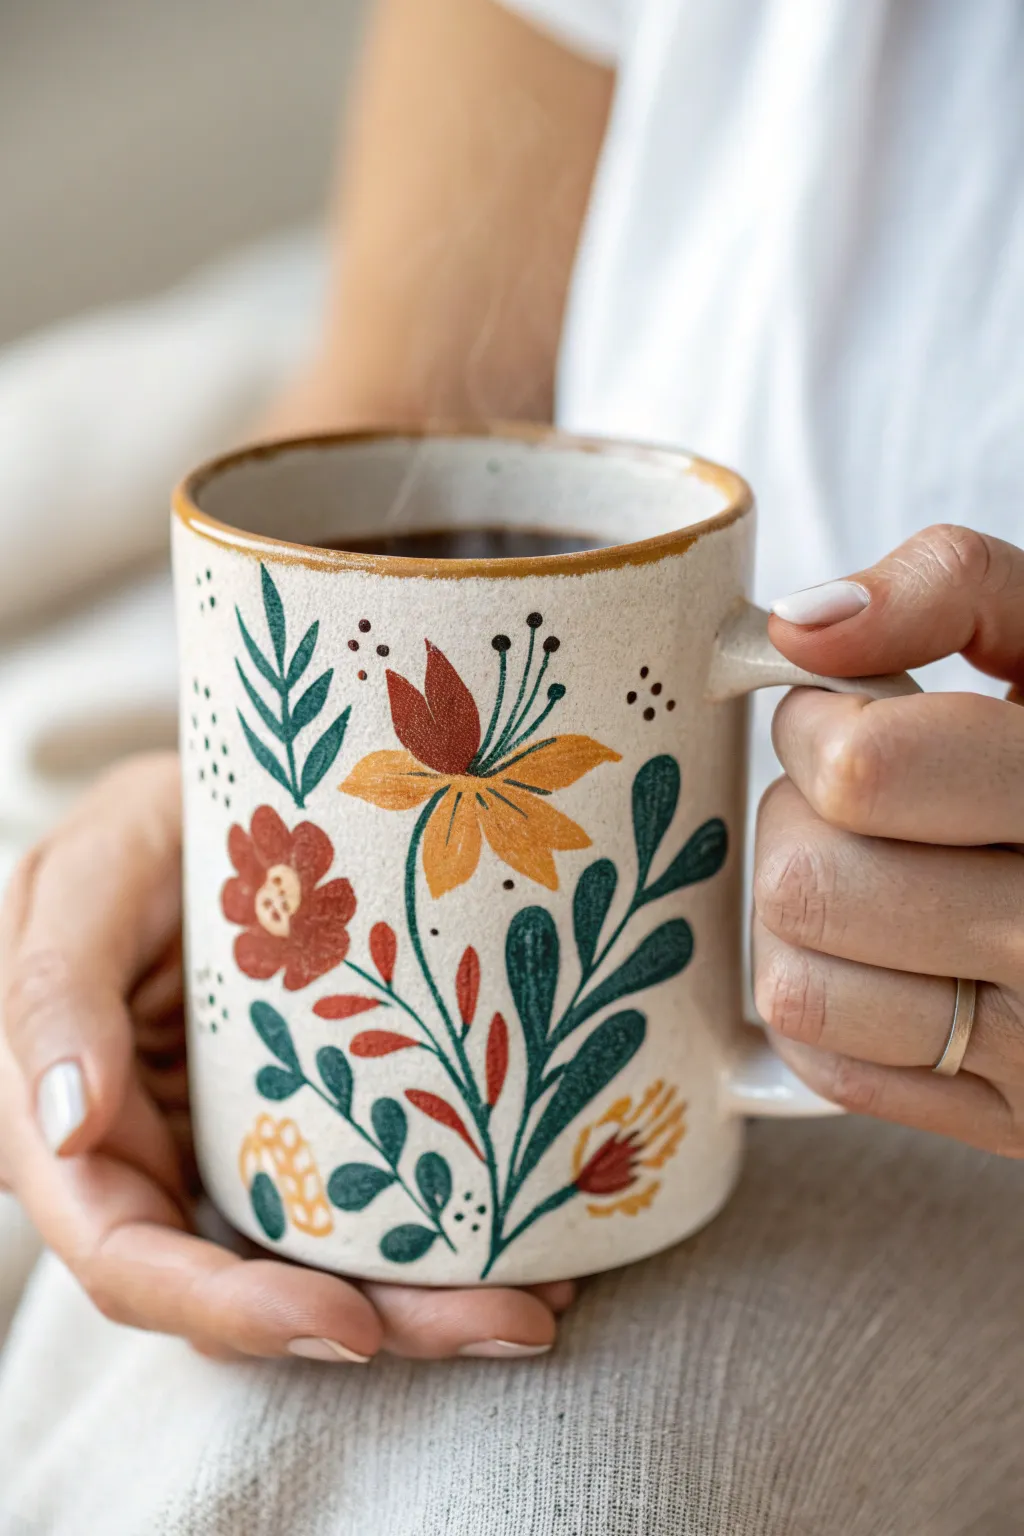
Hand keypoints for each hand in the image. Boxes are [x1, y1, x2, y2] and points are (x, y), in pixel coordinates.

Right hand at [0, 755, 571, 1360]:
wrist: (235, 806)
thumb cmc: (138, 836)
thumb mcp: (84, 884)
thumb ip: (53, 990)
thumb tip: (68, 1131)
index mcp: (69, 1139)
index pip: (132, 1262)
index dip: (234, 1308)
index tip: (348, 1323)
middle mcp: (154, 1168)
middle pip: (253, 1289)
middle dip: (380, 1320)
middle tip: (513, 1319)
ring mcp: (240, 1156)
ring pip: (324, 1264)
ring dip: (431, 1297)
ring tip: (542, 1293)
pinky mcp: (314, 1134)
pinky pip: (372, 1206)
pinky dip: (446, 1232)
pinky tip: (534, 1239)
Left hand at [753, 524, 1023, 1156]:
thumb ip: (953, 588)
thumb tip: (800, 626)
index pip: (866, 773)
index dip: (818, 729)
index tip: (843, 718)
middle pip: (808, 881)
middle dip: (800, 818)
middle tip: (862, 802)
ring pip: (799, 983)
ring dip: (802, 914)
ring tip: (875, 872)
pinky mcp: (1017, 1122)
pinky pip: (826, 1063)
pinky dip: (825, 1002)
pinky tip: (890, 954)